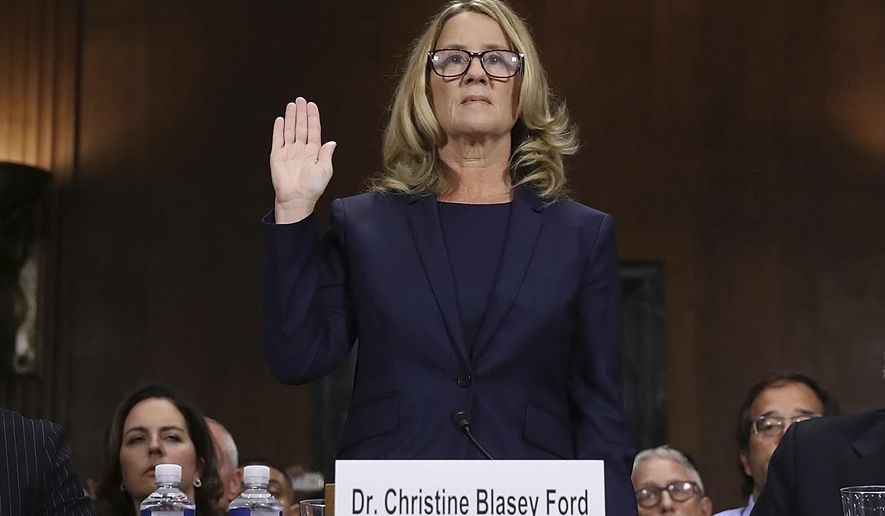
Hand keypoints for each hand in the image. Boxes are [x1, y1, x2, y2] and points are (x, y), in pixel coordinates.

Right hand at [270, 97, 336, 222]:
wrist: (296, 199)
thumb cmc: (312, 188)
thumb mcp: (325, 170)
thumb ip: (327, 155)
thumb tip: (332, 142)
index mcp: (314, 152)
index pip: (313, 130)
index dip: (313, 118)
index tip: (312, 106)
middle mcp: (301, 150)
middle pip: (301, 127)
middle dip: (301, 113)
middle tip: (301, 100)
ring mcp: (289, 152)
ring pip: (290, 130)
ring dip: (291, 117)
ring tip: (292, 105)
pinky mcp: (277, 156)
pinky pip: (278, 139)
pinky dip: (279, 129)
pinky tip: (280, 119)